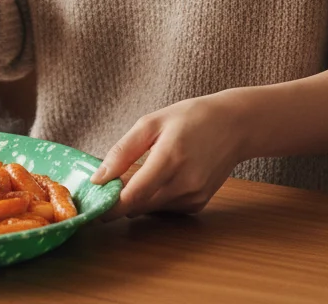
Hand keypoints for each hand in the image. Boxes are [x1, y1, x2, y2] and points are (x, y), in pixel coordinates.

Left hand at [91, 93, 245, 219]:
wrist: (234, 126)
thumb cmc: (190, 118)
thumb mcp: (151, 123)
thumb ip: (123, 151)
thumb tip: (99, 177)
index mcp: (170, 158)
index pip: (134, 194)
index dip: (111, 204)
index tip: (93, 204)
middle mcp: (184, 183)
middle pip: (140, 206)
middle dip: (119, 200)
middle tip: (106, 186)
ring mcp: (194, 196)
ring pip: (152, 209)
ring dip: (136, 199)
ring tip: (132, 175)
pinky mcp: (199, 203)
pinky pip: (166, 208)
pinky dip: (154, 199)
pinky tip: (157, 178)